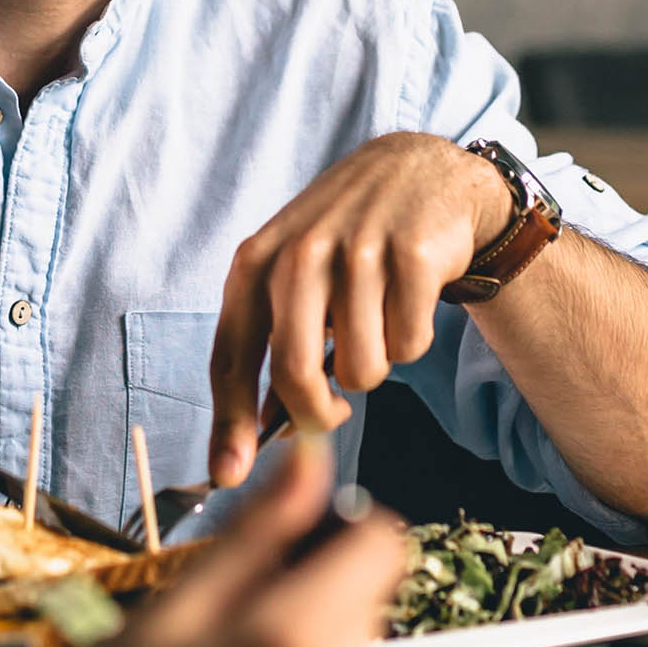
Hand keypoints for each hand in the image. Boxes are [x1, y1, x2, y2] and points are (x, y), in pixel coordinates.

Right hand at [0, 442, 407, 646]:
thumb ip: (254, 533)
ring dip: (303, 642)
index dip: (341, 525)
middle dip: (311, 588)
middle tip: (223, 613)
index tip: (289, 535)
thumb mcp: (171, 610)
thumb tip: (308, 460)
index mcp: (291, 643)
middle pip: (365, 601)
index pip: (382, 548)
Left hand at [206, 134, 510, 484]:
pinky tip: (410, 298)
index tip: (227, 474)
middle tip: (336, 410)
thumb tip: (250, 440)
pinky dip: (413, 338)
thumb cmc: (347, 242)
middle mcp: (299, 253)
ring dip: (376, 363)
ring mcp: (357, 251)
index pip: (231, 356)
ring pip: (363, 369)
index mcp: (257, 263)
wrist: (420, 172)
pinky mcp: (412, 254)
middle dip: (317, 412)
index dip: (228, 422)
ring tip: (378, 319)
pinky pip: (410, 345)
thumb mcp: (295, 276)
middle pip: (294, 374)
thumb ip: (272, 346)